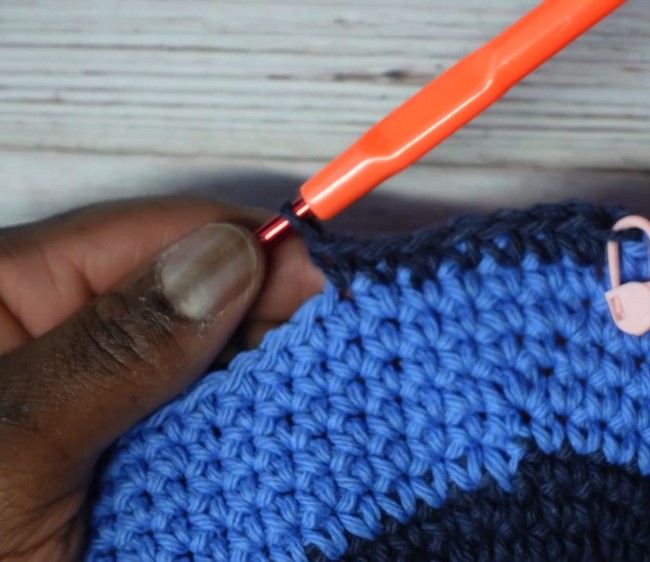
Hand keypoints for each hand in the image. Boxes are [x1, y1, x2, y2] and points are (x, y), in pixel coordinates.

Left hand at [0, 198, 323, 559]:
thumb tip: (231, 256)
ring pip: (214, 372)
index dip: (253, 251)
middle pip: (199, 298)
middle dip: (274, 326)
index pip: (158, 238)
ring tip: (337, 414)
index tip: (334, 295)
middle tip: (351, 368)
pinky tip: (294, 455)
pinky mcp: (130, 464)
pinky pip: (206, 436)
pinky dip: (249, 445)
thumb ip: (117, 348)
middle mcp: (65, 335)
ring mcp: (105, 404)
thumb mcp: (11, 446)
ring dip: (270, 393)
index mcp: (12, 294)